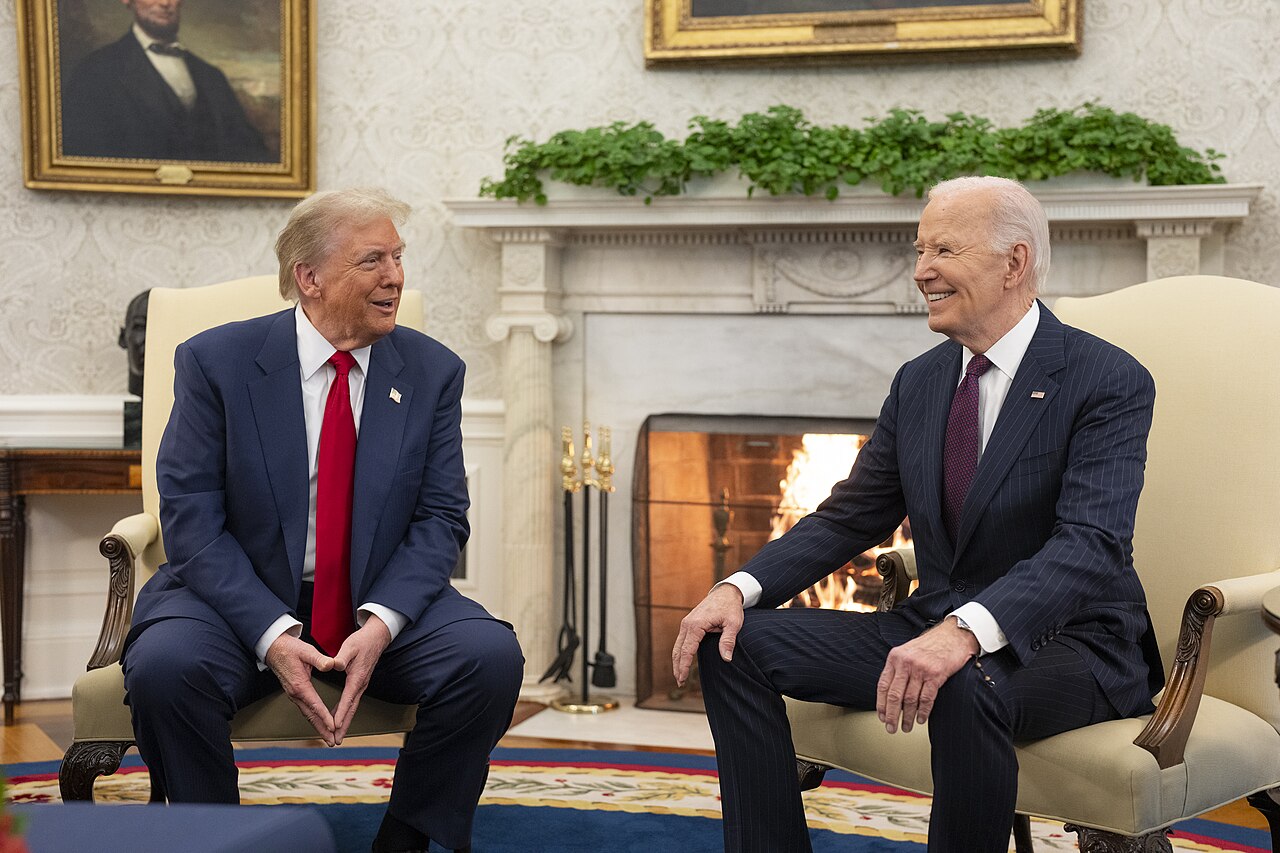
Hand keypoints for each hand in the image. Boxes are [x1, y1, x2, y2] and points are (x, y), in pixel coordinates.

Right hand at [265, 633, 336, 744]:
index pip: (315, 705)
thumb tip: (332, 665)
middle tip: (332, 742)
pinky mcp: (294, 693)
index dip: (325, 716)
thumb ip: (320, 659)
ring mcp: (294, 694)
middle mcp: (295, 693)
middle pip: (310, 716)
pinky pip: (305, 709)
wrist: (274, 648)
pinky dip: (313, 718)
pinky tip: (319, 723)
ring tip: (328, 737)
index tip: (334, 726)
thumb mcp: (307, 650)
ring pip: (307, 715)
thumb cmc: (290, 648)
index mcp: (300, 685)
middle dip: (322, 729)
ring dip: (318, 727)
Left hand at [331, 615, 391, 744]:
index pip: (348, 699)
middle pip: (352, 709)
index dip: (341, 713)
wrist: (377, 637)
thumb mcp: (350, 646)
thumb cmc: (362, 641)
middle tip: (336, 740)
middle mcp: (361, 684)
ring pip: (352, 707)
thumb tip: (334, 665)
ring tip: (336, 735)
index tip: (335, 726)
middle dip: (344, 726)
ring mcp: (362, 685)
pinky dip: (345, 712)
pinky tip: (339, 717)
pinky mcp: (360, 683)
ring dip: (345, 722)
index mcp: (357, 677)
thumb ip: (341, 657)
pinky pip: (352, 702)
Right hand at [672, 584, 744, 686]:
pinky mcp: (689, 624)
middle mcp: (687, 624)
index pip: (686, 650)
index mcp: (696, 625)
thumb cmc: (730, 607)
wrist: (726, 592)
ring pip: (677, 646)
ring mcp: (686, 623)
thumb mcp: (733, 624)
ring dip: (677, 661)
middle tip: (680, 683)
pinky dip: (680, 653)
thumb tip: (726, 658)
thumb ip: (728, 641)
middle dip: (677, 667)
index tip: (682, 679)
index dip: (683, 666)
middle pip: (677, 650)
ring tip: (680, 676)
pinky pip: (681, 641)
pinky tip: (683, 662)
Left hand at [876, 617, 978, 733]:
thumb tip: (891, 694)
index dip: (881, 704)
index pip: (883, 685)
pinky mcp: (935, 674)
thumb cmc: (931, 645)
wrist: (953, 635)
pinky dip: (923, 712)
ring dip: (908, 717)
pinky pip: (926, 699)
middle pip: (894, 695)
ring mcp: (920, 669)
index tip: (882, 717)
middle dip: (892, 715)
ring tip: (907, 727)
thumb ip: (899, 669)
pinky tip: (921, 719)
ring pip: (910, 700)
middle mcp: (905, 663)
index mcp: (895, 657)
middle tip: (891, 728)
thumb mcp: (908, 651)